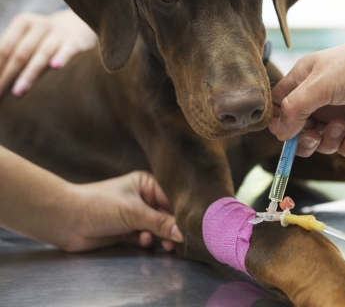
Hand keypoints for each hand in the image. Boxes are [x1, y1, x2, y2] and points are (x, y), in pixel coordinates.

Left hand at [0, 9, 96, 97]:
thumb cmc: (46, 39)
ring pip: (42, 54)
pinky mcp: (77, 41)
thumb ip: (12, 53)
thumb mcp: (29, 39)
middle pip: (20, 54)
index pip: (4, 48)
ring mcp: (59, 34)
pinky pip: (68, 50)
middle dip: (8, 76)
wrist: (81, 26)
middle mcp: (41, 26)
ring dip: (29, 74)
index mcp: (23, 23)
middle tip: (0, 95)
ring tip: (18, 92)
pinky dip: (62, 58)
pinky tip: (55, 67)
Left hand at [60, 171, 182, 252]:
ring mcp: (135, 216)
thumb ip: (161, 223)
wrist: (66, 220)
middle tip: (180, 239)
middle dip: (173, 227)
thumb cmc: (99, 205)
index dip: (182, 210)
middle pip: (166, 214)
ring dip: (161, 236)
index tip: (193, 223)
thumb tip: (183, 233)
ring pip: (157, 228)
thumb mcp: (134, 212)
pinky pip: (146, 238)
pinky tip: (143, 241)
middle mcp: (143, 199)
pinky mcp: (127, 232)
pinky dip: (148, 241)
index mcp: (146, 184)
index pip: (172, 197)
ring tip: (165, 245)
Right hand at [269, 31, 344, 157]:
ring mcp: (338, 110)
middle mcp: (317, 96)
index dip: (280, 123)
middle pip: (298, 129)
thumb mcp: (320, 85)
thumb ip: (294, 109)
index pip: (278, 106)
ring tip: (343, 126)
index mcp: (302, 79)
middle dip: (305, 139)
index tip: (287, 133)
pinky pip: (344, 144)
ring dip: (330, 140)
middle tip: (315, 137)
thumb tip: (279, 132)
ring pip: (321, 140)